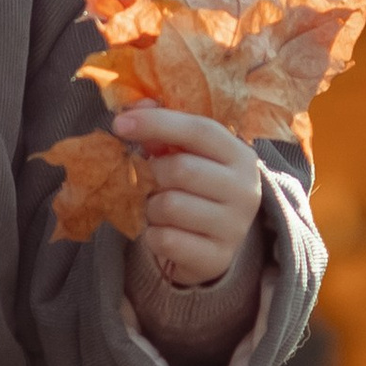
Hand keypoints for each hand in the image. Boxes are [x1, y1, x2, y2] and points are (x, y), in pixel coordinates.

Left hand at [112, 104, 262, 287]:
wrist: (214, 246)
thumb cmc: (196, 191)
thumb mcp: (188, 158)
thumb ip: (164, 132)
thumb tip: (134, 107)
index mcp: (240, 156)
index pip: (200, 130)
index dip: (157, 123)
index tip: (119, 123)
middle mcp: (245, 190)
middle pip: (180, 169)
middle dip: (152, 174)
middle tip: (148, 181)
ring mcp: (234, 226)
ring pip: (169, 205)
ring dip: (151, 207)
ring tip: (159, 209)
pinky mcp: (217, 258)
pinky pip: (165, 239)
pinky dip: (152, 235)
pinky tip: (163, 232)